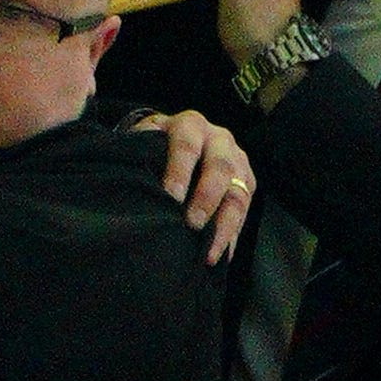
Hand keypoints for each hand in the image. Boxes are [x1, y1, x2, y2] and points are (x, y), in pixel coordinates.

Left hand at [130, 108, 258, 264]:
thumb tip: (132, 185)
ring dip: (224, 226)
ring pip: (238, 194)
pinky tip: (221, 254)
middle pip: (220, 168)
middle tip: (192, 224)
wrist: (180, 136)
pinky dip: (232, 234)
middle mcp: (219, 140)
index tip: (170, 197)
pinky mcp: (247, 183)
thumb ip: (140, 153)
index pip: (186, 146)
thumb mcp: (146, 138)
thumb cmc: (157, 143)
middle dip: (207, 198)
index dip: (179, 171)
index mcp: (190, 126)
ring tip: (209, 253)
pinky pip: (246, 211)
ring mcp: (238, 162)